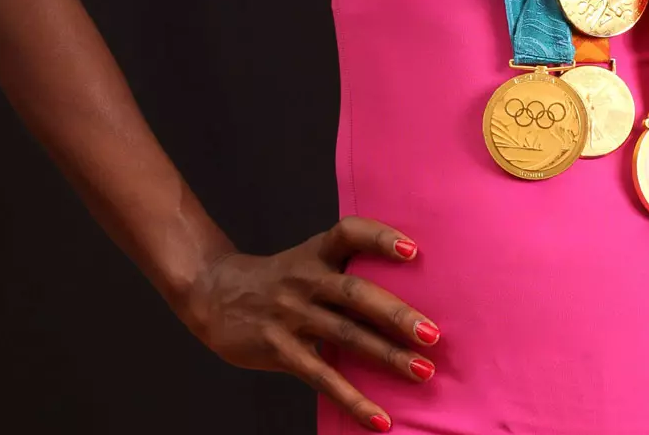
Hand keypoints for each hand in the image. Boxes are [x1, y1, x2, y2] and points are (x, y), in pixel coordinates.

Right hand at [178, 215, 440, 431]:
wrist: (216, 294)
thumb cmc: (279, 279)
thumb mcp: (308, 261)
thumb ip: (346, 270)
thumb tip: (407, 291)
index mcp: (317, 252)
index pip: (349, 232)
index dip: (380, 238)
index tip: (413, 251)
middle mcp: (307, 279)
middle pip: (356, 293)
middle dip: (396, 314)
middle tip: (432, 333)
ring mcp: (292, 314)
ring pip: (345, 335)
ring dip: (386, 356)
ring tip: (422, 371)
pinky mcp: (280, 348)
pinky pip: (321, 376)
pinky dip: (353, 399)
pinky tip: (379, 418)